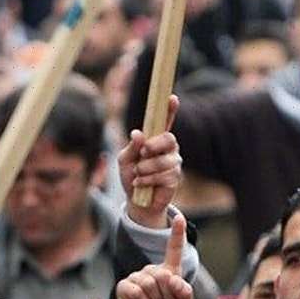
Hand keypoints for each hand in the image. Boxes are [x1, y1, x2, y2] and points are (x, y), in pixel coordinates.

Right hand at [117, 215, 193, 298]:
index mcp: (169, 274)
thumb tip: (172, 278)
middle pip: (163, 274)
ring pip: (149, 282)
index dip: (177, 234)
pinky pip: (134, 288)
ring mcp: (137, 278)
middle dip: (166, 293)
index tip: (179, 218)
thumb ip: (185, 292)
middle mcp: (152, 272)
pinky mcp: (124, 286)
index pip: (174, 251)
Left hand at [121, 95, 182, 227]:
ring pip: (164, 161)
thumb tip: (138, 133)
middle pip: (169, 139)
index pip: (164, 121)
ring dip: (146, 168)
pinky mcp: (175, 178)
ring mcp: (174, 162)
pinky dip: (147, 180)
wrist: (136, 201)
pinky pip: (164, 176)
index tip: (172, 97)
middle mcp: (168, 148)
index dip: (169, 109)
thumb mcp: (124, 160)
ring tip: (137, 174)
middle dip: (154, 146)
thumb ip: (131, 147)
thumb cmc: (130, 175)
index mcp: (155, 139)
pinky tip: (140, 183)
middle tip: (143, 153)